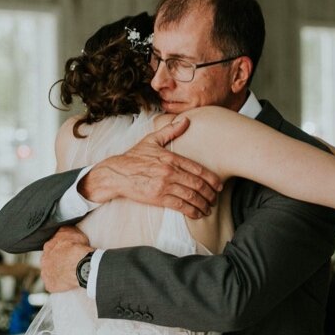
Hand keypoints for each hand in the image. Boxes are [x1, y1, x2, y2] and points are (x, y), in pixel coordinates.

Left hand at [41, 227, 93, 292]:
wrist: (81, 266)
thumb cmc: (78, 249)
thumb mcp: (73, 233)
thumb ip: (64, 231)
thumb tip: (61, 228)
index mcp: (48, 247)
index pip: (51, 247)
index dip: (60, 249)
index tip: (67, 252)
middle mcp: (44, 260)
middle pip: (49, 260)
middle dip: (56, 261)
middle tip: (68, 262)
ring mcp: (46, 273)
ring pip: (49, 272)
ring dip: (56, 272)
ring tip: (68, 273)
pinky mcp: (50, 285)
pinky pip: (53, 284)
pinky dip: (59, 284)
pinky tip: (67, 281)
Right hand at [76, 115, 222, 218]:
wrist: (115, 173)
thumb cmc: (134, 157)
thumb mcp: (152, 140)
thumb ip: (170, 131)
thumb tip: (186, 120)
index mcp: (171, 158)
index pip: (198, 170)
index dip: (212, 179)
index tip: (219, 186)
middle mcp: (170, 171)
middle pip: (198, 184)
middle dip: (210, 194)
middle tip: (215, 199)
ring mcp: (164, 185)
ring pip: (191, 196)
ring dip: (203, 204)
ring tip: (208, 208)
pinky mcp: (158, 197)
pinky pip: (180, 206)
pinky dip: (192, 211)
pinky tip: (198, 214)